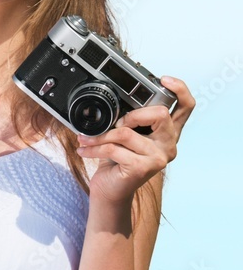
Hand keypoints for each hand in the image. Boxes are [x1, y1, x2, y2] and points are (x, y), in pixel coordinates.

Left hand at [77, 76, 195, 203]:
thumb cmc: (117, 161)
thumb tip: (115, 100)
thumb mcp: (124, 136)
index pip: (186, 106)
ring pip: (126, 132)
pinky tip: (84, 149)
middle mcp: (169, 144)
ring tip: (86, 138)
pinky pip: (113, 149)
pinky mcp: (143, 168)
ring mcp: (159, 157)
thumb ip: (129, 119)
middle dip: (131, 115)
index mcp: (167, 132)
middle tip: (114, 123)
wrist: (110, 190)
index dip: (180, 89)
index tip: (164, 79)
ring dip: (100, 135)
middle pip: (160, 114)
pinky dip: (94, 147)